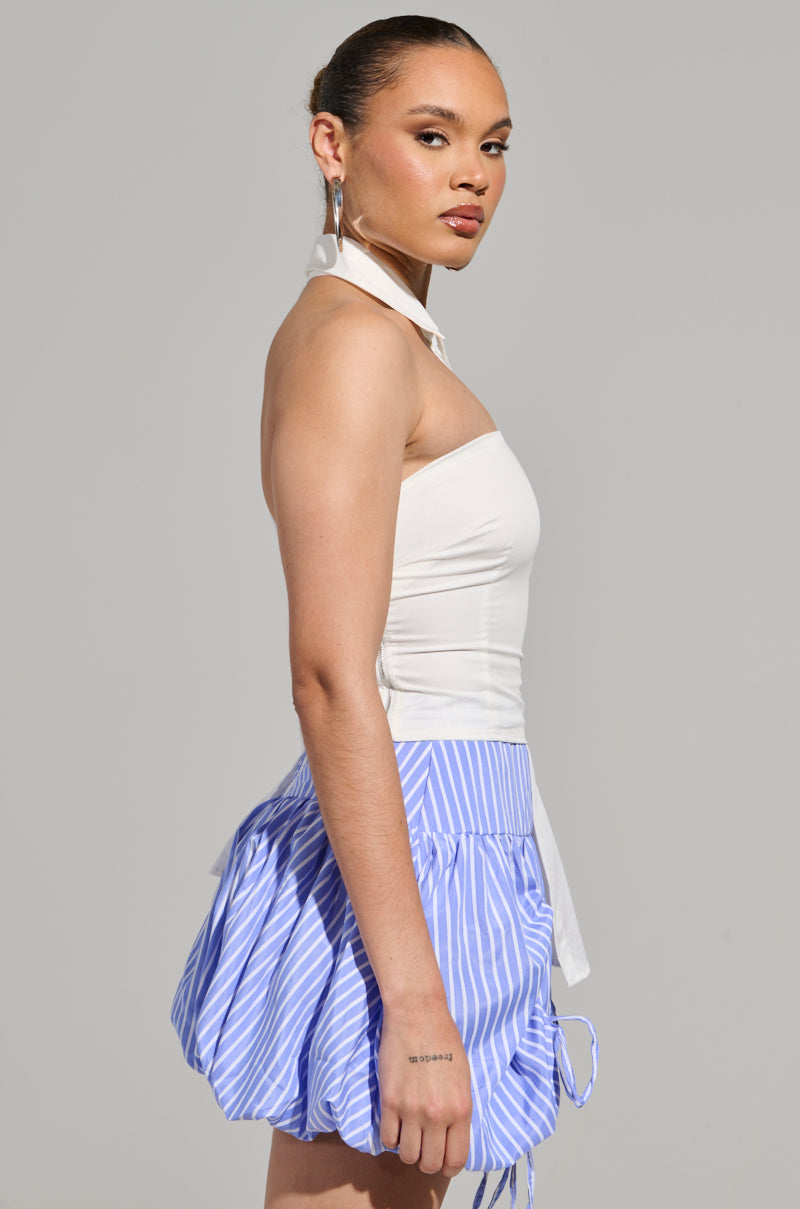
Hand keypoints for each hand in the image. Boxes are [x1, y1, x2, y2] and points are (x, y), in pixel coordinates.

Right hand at [377, 998, 472, 1176]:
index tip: (443, 1160)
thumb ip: (458, 1110)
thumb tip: (451, 1136)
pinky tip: (396, 1124)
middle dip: (428, 1161)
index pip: (456, 1159)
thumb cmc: (444, 1039)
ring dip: (409, 1150)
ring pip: (408, 1155)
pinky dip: (391, 1137)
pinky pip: (387, 1138)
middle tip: (425, 1148)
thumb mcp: (463, 1077)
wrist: (418, 1014)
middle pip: (430, 1164)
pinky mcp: (390, 1101)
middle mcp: (437, 1114)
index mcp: (461, 1109)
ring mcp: (412, 1109)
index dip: (449, 1166)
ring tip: (410, 1135)